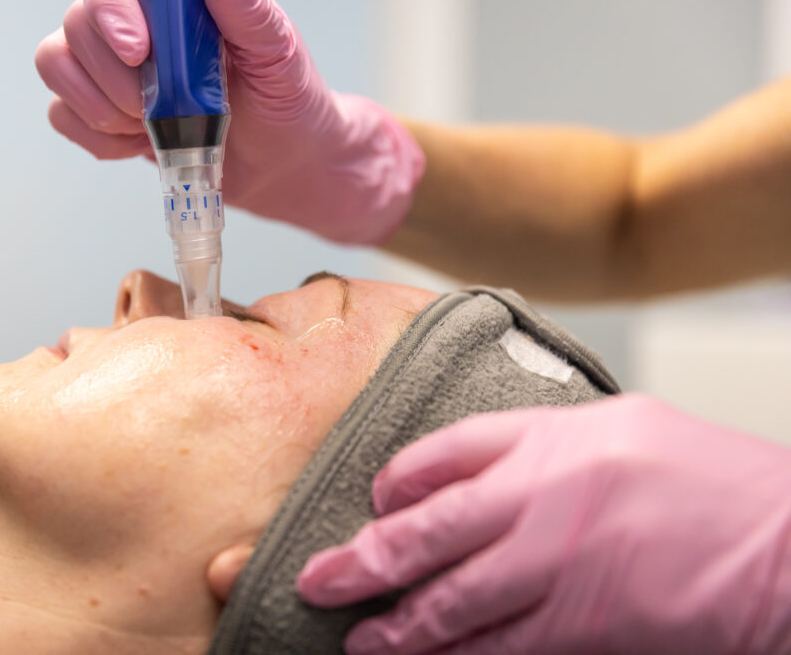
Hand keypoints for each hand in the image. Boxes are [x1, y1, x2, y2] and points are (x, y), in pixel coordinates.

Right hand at [34, 0, 423, 243]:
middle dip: (115, 77)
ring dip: (102, 106)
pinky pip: (62, 115)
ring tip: (154, 124)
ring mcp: (111, 67)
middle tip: (162, 104)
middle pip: (76, 24)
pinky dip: (99, 137)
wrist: (283, 164)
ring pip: (57, 65)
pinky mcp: (101, 111)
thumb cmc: (285, 101)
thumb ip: (245, 7)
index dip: (111, 8)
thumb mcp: (276, 53)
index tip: (139, 50)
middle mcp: (134, 22)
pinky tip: (139, 143)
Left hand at [297, 395, 790, 654]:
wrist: (786, 544)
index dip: (397, 478)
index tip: (375, 497)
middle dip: (363, 560)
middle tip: (316, 582)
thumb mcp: (620, 428)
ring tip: (358, 641)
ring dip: (395, 626)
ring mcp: (559, 561)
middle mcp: (544, 493)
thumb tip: (459, 476)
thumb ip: (536, 445)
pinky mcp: (584, 623)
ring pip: (451, 600)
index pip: (446, 450)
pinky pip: (499, 647)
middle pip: (426, 528)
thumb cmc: (704, 479)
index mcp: (553, 434)